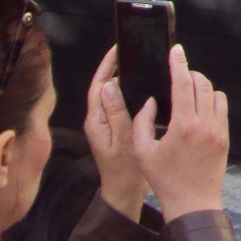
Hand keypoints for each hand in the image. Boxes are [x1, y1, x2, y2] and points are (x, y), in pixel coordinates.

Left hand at [84, 47, 148, 217]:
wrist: (124, 192)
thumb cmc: (124, 169)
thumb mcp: (122, 138)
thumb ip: (115, 112)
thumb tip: (109, 84)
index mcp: (96, 121)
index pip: (98, 85)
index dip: (106, 65)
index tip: (118, 48)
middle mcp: (98, 120)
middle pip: (104, 87)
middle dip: (114, 67)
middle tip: (132, 51)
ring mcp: (106, 125)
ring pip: (112, 94)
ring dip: (122, 78)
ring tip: (139, 64)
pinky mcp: (116, 128)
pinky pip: (120, 104)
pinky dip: (129, 92)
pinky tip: (144, 88)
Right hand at [131, 45, 229, 218]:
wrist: (192, 202)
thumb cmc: (164, 180)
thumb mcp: (143, 152)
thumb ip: (142, 122)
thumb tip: (151, 101)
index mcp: (183, 125)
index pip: (183, 84)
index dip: (178, 64)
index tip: (176, 50)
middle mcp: (204, 123)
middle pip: (201, 84)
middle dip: (189, 74)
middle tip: (178, 74)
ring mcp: (218, 129)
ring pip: (215, 94)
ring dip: (202, 87)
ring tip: (188, 92)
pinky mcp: (225, 136)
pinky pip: (222, 108)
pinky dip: (212, 101)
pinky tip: (199, 108)